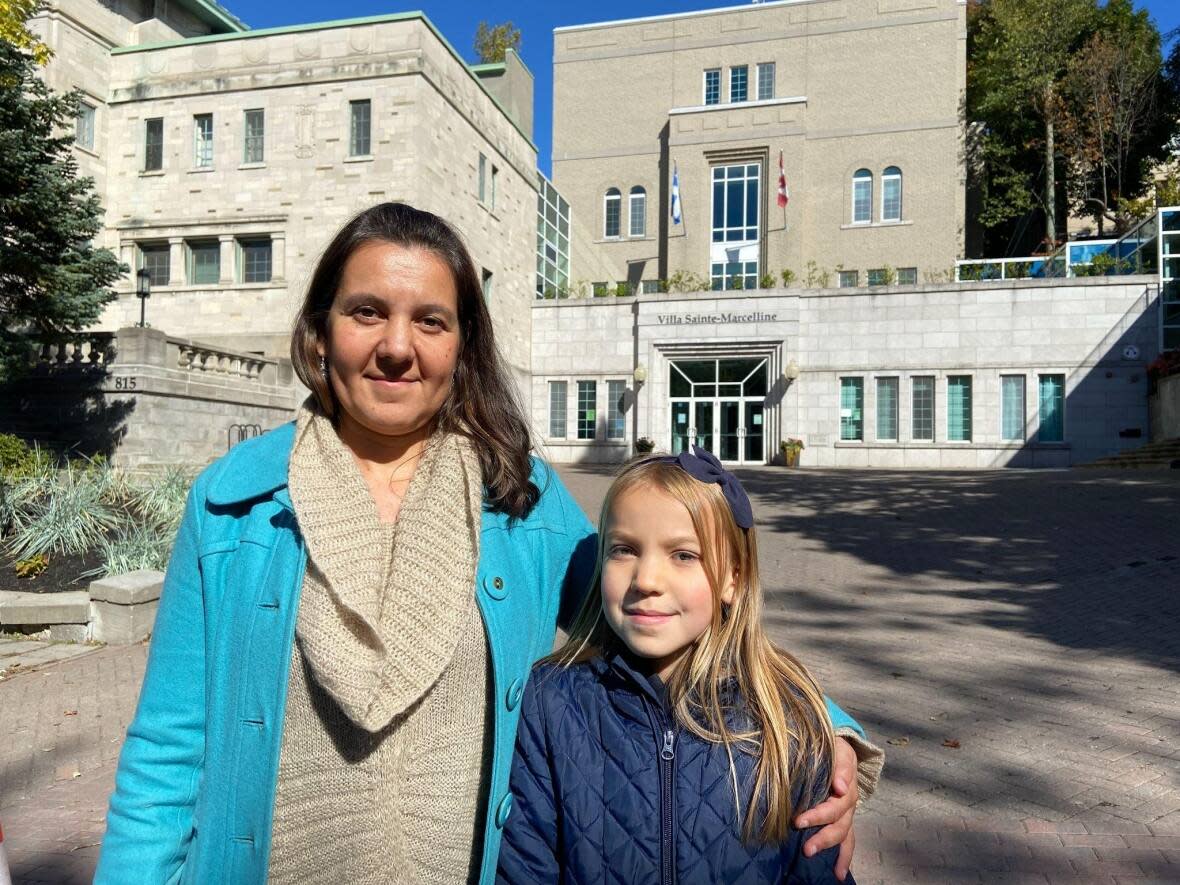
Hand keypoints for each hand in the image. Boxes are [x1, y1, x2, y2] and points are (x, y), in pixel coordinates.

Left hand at [794, 736, 858, 880]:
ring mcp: (847, 814)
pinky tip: (839, 874)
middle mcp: (848, 804)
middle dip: (822, 837)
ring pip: (843, 835)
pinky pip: (848, 842)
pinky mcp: (844, 820)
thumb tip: (841, 787)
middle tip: (806, 848)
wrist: (840, 749)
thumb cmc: (834, 749)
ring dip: (831, 849)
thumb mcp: (838, 750)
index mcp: (846, 787)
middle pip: (838, 824)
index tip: (798, 822)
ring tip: (815, 858)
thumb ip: (840, 766)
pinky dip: (845, 858)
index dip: (817, 815)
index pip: (833, 806)